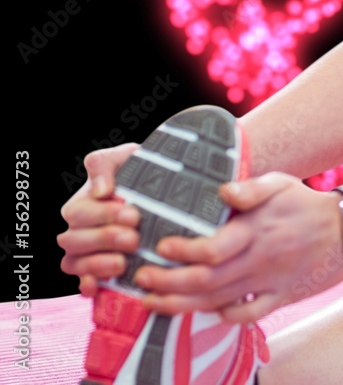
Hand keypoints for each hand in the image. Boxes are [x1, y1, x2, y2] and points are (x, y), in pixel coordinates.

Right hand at [57, 143, 141, 296]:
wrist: (166, 190)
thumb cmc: (142, 173)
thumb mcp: (126, 158)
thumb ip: (104, 164)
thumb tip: (99, 190)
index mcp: (83, 203)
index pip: (78, 213)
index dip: (103, 216)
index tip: (133, 214)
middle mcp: (79, 230)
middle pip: (73, 240)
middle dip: (104, 239)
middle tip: (134, 238)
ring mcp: (87, 253)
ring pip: (74, 264)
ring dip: (96, 265)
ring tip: (123, 262)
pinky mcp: (100, 272)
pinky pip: (82, 284)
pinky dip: (88, 286)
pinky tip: (101, 286)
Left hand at [133, 172, 342, 321]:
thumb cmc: (309, 204)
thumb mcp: (282, 183)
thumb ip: (250, 187)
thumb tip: (221, 191)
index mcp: (256, 231)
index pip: (211, 249)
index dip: (181, 252)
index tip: (161, 246)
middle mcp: (260, 260)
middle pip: (205, 282)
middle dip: (167, 284)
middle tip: (142, 280)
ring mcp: (269, 283)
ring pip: (217, 302)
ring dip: (181, 305)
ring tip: (154, 302)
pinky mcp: (280, 297)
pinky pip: (247, 315)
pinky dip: (222, 316)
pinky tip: (205, 310)